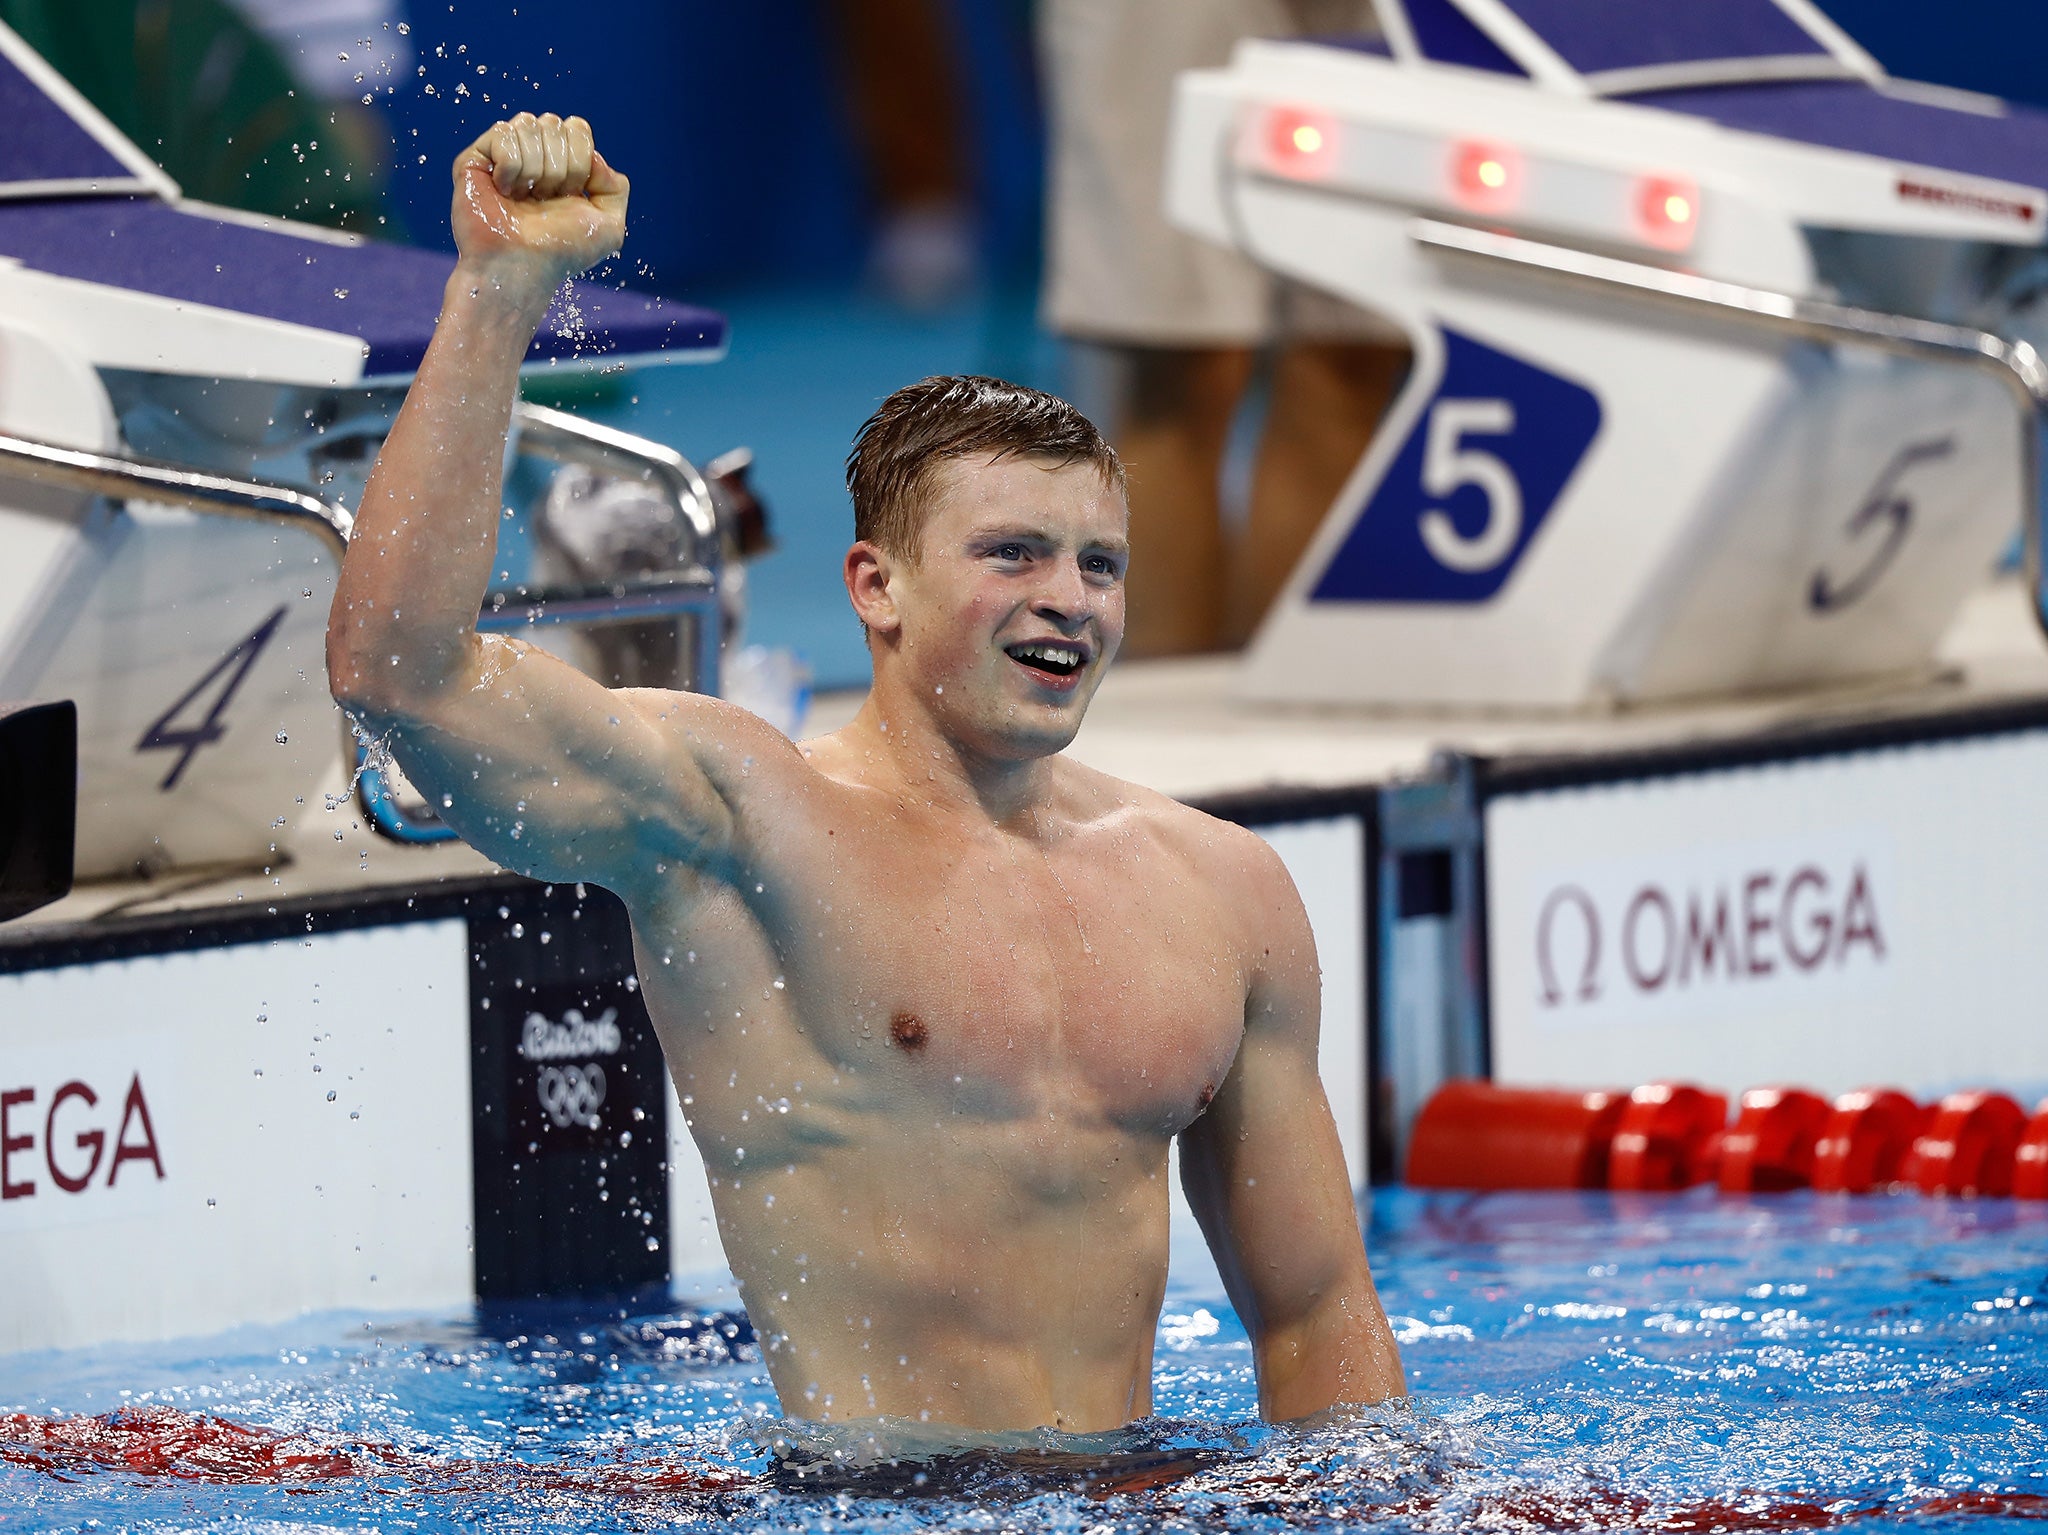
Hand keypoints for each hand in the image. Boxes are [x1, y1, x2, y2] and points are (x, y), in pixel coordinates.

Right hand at [451, 112, 626, 292]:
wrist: (522, 268)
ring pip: (528, 124)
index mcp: (562, 165)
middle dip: (558, 168)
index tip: (569, 196)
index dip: (579, 161)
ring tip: (522, 199)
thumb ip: (617, 188)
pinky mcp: (476, 158)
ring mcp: (503, 155)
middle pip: (554, 123)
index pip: (577, 128)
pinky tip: (503, 192)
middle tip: (544, 200)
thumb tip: (594, 157)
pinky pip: (503, 133)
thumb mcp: (610, 227)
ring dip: (534, 170)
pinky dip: (511, 168)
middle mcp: (533, 156)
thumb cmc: (561, 251)